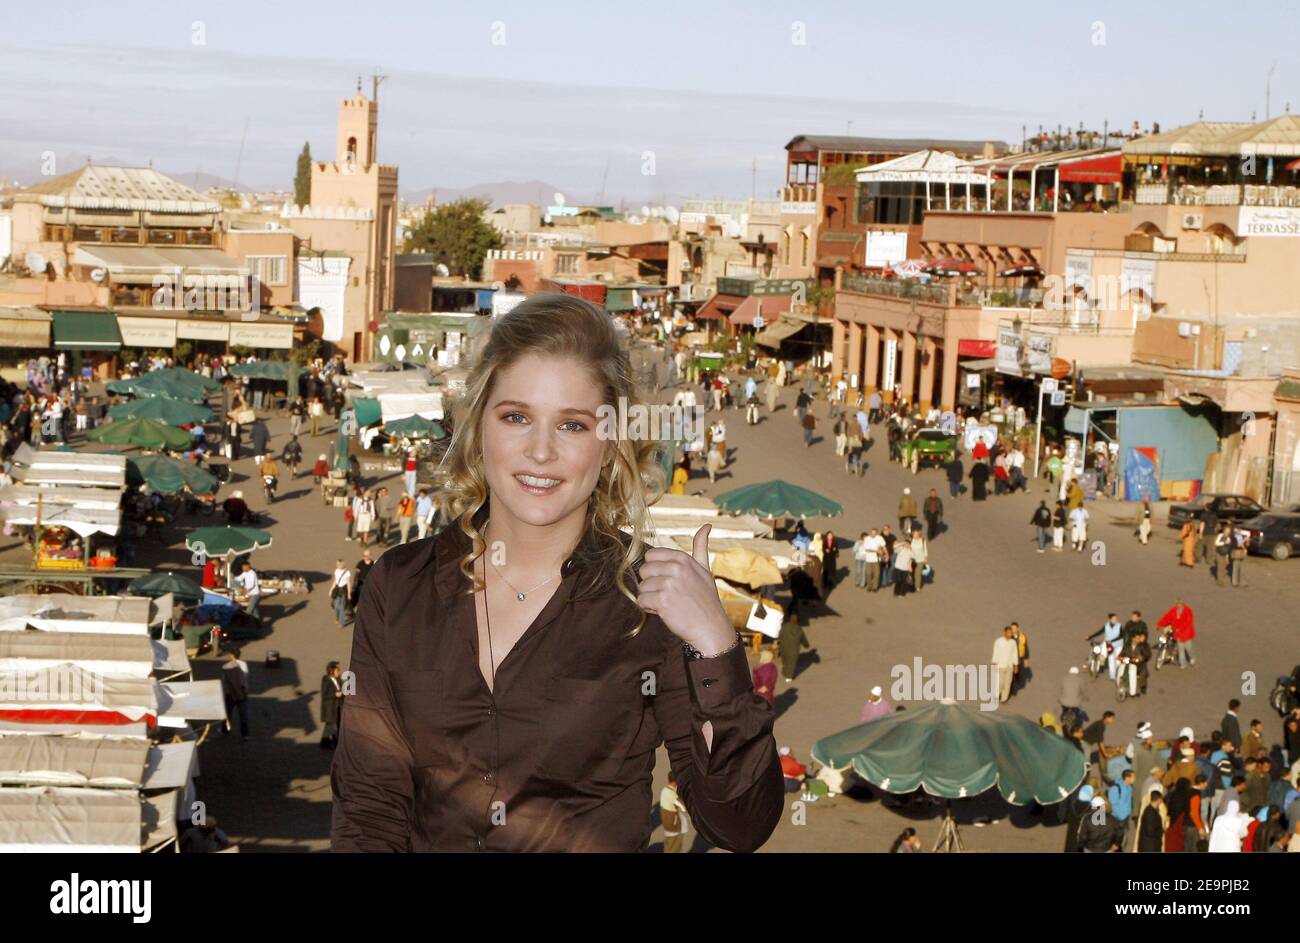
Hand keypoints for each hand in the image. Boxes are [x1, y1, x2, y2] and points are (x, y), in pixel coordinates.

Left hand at [636, 523, 733, 654]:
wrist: (710, 627)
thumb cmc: (706, 599)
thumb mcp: (705, 569)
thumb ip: (701, 547)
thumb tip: (707, 525)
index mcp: (682, 558)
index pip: (651, 555)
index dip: (656, 570)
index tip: (669, 581)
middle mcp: (676, 568)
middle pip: (644, 570)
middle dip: (652, 584)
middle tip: (669, 595)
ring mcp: (669, 584)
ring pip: (642, 587)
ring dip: (651, 598)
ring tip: (669, 604)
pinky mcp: (662, 601)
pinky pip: (641, 601)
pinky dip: (649, 609)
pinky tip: (665, 612)